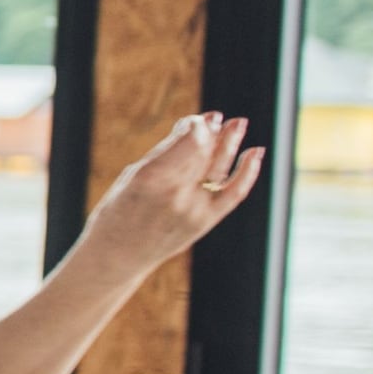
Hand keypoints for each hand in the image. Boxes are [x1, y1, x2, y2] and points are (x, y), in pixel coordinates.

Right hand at [78, 112, 262, 268]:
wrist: (117, 256)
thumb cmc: (119, 211)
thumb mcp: (132, 176)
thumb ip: (165, 153)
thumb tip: (193, 126)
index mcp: (150, 179)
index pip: (188, 142)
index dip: (196, 126)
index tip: (193, 120)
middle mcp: (176, 195)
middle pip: (204, 152)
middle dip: (212, 131)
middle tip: (218, 117)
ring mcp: (194, 210)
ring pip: (220, 168)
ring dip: (230, 143)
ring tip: (238, 123)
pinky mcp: (206, 222)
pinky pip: (234, 193)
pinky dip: (248, 171)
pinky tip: (255, 152)